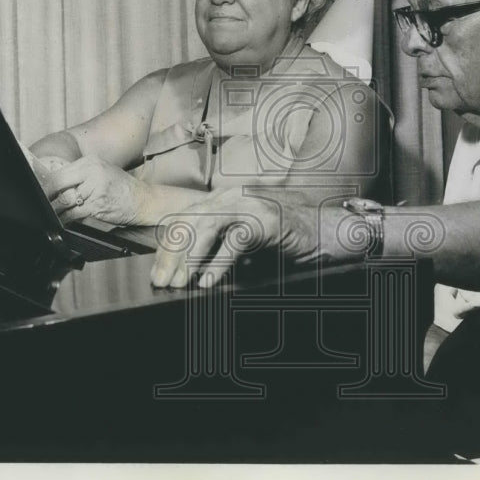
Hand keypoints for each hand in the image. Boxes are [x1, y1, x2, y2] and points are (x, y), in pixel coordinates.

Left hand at [46, 156, 148, 226]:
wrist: (144, 200)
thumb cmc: (121, 188)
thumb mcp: (101, 173)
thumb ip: (80, 176)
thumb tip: (55, 184)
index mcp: (90, 161)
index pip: (60, 171)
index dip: (46, 183)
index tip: (39, 191)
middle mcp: (92, 171)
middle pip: (59, 183)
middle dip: (47, 195)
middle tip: (40, 203)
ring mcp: (95, 188)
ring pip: (65, 199)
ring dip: (55, 209)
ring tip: (50, 213)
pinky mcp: (97, 205)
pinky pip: (74, 213)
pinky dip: (65, 218)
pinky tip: (62, 220)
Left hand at [150, 189, 321, 287]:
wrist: (322, 226)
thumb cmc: (283, 233)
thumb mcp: (242, 235)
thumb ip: (217, 242)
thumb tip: (186, 268)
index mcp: (221, 199)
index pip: (183, 218)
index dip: (166, 247)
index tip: (157, 272)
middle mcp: (231, 197)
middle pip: (188, 222)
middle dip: (171, 254)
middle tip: (162, 282)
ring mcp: (249, 205)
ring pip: (206, 228)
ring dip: (189, 259)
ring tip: (180, 283)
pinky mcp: (265, 220)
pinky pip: (234, 243)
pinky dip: (218, 265)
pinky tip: (208, 282)